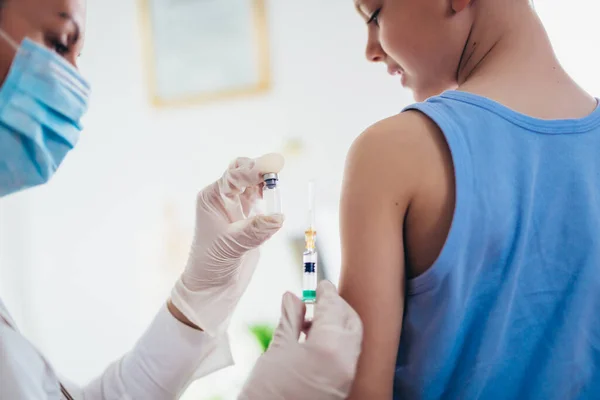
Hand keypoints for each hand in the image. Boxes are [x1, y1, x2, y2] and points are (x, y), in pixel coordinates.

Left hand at [170, 153, 284, 336]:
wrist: (212, 285)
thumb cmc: (212, 264)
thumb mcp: (232, 246)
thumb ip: (255, 230)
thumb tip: (279, 217)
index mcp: (212, 198)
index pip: (234, 176)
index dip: (254, 169)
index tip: (273, 164)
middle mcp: (222, 197)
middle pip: (242, 170)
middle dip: (259, 168)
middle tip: (277, 168)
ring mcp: (235, 205)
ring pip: (253, 181)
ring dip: (266, 180)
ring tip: (277, 185)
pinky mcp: (248, 215)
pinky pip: (261, 196)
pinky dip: (270, 194)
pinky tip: (276, 197)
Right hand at [238, 281, 363, 399]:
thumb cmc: (267, 391)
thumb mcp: (277, 349)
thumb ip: (289, 319)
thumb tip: (292, 297)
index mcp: (328, 348)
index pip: (334, 308)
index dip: (326, 292)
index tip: (319, 284)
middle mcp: (345, 362)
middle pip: (350, 321)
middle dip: (337, 306)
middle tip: (316, 300)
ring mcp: (346, 377)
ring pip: (351, 338)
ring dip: (336, 323)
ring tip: (308, 322)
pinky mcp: (342, 387)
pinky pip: (347, 355)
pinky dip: (336, 341)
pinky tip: (313, 340)